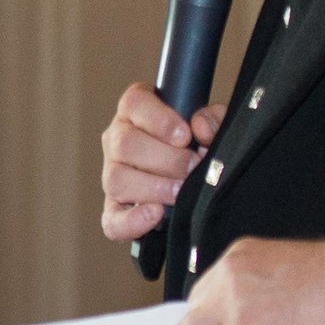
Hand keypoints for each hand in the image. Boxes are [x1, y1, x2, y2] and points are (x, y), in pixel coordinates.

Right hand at [99, 87, 226, 242]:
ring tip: (181, 191)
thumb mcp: (212, 124)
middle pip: (124, 144)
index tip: (185, 135)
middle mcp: (117, 140)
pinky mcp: (115, 209)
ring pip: (116, 180)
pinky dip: (131, 221)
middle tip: (193, 166)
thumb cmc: (200, 143)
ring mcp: (112, 175)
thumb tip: (200, 127)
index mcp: (135, 111)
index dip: (158, 119)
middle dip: (166, 159)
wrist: (196, 172)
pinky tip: (156, 215)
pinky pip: (111, 220)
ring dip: (154, 187)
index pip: (133, 104)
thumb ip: (213, 119)